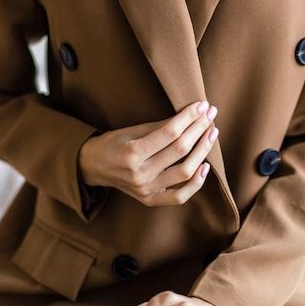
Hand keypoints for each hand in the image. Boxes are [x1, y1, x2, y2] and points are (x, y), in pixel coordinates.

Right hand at [78, 100, 219, 205]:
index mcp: (132, 153)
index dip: (189, 117)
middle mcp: (140, 174)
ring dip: (203, 151)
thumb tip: (191, 115)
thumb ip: (161, 126)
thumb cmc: (113, 143)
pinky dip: (196, 184)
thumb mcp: (132, 129)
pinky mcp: (150, 199)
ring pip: (185, 172)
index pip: (170, 132)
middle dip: (199, 129)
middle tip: (211, 115)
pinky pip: (179, 196)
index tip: (202, 105)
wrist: (93, 167)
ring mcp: (146, 189)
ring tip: (211, 134)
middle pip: (180, 150)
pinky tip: (205, 166)